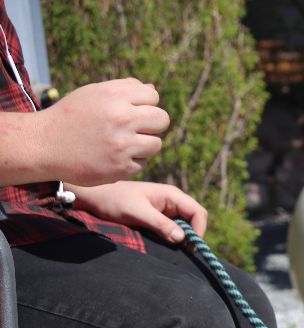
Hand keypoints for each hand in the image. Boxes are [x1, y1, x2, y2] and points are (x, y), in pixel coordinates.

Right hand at [36, 78, 169, 185]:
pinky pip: (142, 163)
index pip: (153, 95)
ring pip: (156, 144)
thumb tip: (152, 88)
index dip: (145, 103)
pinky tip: (111, 157)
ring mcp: (122, 144)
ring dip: (143, 145)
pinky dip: (130, 162)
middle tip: (135, 129)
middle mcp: (121, 118)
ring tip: (122, 144)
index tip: (132, 110)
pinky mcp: (121, 167)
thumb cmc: (71, 117)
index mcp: (114, 95)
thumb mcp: (92, 94)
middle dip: (152, 124)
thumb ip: (123, 90)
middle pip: (162, 119)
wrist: (44, 145)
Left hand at [69, 181, 207, 243]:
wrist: (95, 197)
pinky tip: (167, 246)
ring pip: (186, 225)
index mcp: (172, 195)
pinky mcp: (160, 217)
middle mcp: (173, 201)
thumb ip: (160, 224)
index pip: (198, 212)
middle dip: (193, 235)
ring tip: (176, 251)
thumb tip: (182, 238)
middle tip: (184, 252)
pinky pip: (175, 228)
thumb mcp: (137, 213)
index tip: (190, 247)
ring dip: (184, 238)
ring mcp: (167, 209)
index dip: (199, 230)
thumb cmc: (114, 201)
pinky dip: (174, 238)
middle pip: (195, 219)